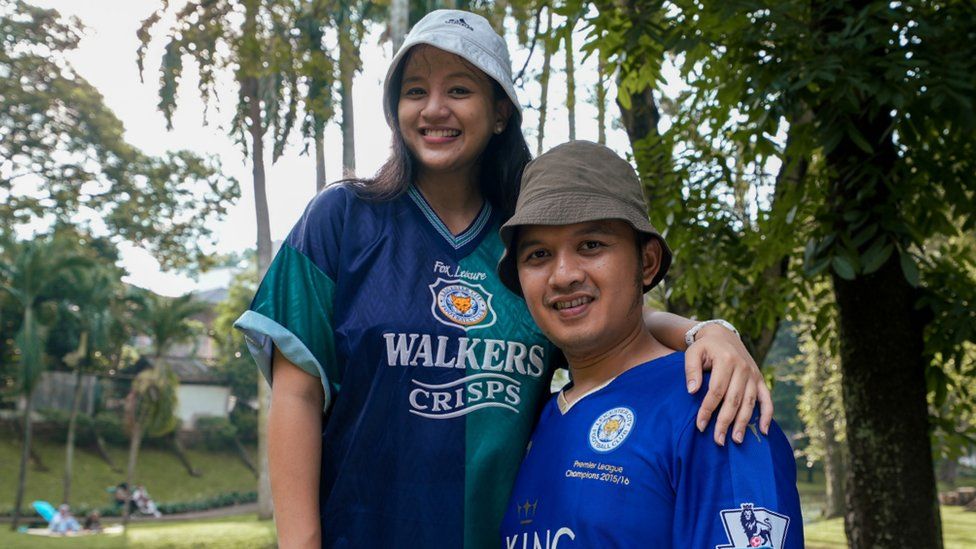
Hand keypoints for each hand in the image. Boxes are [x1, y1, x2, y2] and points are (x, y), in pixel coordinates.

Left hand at [684, 324, 772, 445]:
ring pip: (750, 402)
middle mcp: (743, 368)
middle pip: (734, 400)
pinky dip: (767, 415)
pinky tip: (764, 431)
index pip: (716, 391)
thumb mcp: (693, 353)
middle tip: (718, 441)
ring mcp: (754, 375)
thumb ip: (691, 371)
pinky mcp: (760, 379)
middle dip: (725, 422)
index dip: (708, 409)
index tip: (700, 426)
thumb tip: (692, 391)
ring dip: (744, 423)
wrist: (723, 336)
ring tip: (736, 440)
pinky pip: (767, 399)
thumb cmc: (704, 348)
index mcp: (726, 361)